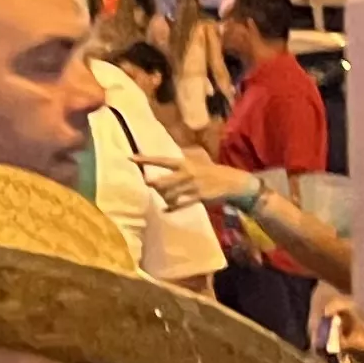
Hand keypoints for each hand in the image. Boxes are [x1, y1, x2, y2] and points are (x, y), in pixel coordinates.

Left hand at [137, 149, 262, 209]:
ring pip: (169, 195)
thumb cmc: (213, 171)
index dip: (145, 159)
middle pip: (162, 182)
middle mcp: (187, 173)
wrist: (233, 182)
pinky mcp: (199, 197)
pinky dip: (171, 208)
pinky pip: (180, 204)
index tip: (130, 158)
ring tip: (165, 198)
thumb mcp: (199, 160)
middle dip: (154, 185)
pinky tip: (166, 209)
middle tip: (150, 184)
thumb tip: (174, 152)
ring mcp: (192, 186)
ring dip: (164, 198)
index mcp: (185, 163)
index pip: (161, 160)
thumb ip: (184, 158)